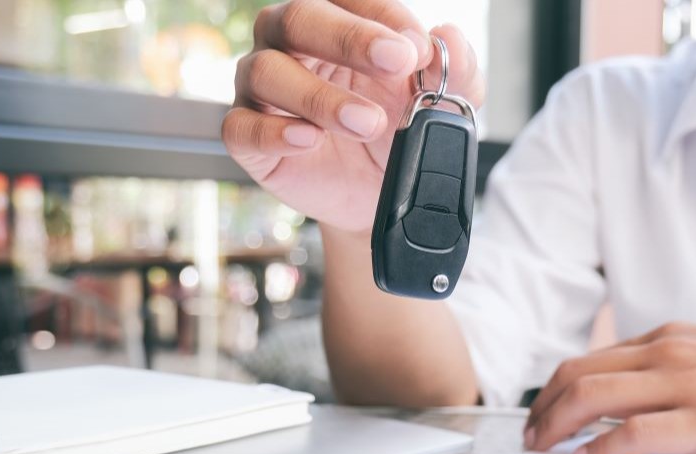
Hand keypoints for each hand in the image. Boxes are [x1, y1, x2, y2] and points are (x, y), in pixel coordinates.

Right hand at [224, 0, 485, 233]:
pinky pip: (241, 126)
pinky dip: (274, 132)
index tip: (417, 50)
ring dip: (320, 96)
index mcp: (335, 18)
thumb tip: (450, 37)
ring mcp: (261, 89)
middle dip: (350, 39)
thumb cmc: (398, 131)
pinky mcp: (247, 137)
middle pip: (299, 18)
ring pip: (268, 71)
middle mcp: (289, 43)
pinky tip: (309, 139)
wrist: (378, 194)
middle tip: (396, 64)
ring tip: (366, 122)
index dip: (384, 17)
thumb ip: (454, 69)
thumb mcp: (441, 102)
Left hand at [524, 323, 695, 453]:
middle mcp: (670, 354)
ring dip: (557, 425)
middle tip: (531, 438)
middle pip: (578, 375)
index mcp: (671, 339)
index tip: (542, 414)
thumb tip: (636, 394)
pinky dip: (600, 449)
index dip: (555, 390)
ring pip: (593, 397)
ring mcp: (686, 384)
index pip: (590, 360)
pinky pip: (635, 433)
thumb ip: (676, 369)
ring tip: (545, 449)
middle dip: (543, 409)